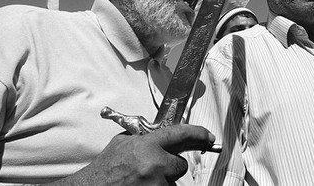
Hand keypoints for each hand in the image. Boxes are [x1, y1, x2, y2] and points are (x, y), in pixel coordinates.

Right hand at [56, 124, 214, 185]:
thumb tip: (163, 135)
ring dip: (161, 182)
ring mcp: (156, 184)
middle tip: (150, 170)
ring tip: (140, 181)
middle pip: (180, 164)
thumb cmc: (104, 170)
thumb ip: (144, 138)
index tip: (208, 137)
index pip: (180, 133)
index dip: (198, 134)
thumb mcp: (122, 143)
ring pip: (173, 182)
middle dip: (169, 167)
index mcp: (146, 145)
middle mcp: (154, 164)